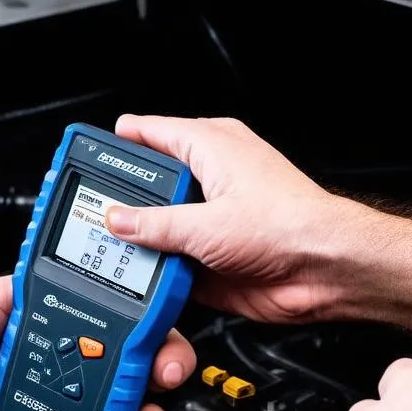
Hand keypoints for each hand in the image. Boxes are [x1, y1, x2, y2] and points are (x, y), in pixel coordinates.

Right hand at [105, 115, 379, 322]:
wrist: (325, 271)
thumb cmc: (290, 226)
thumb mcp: (206, 224)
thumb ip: (153, 223)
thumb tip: (117, 220)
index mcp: (210, 147)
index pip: (150, 133)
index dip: (117, 142)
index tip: (85, 153)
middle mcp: (209, 178)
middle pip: (147, 184)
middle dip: (121, 200)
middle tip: (89, 212)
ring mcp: (208, 218)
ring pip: (156, 225)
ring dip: (139, 241)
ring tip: (109, 249)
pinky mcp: (210, 255)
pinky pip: (169, 260)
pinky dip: (155, 270)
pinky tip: (138, 277)